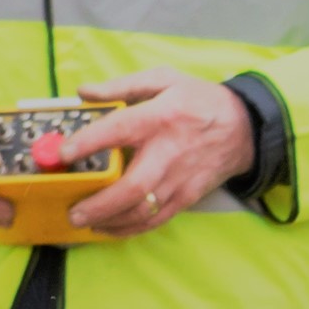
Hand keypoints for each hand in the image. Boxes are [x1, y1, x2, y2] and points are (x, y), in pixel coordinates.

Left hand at [49, 70, 258, 235]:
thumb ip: (122, 86)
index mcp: (160, 117)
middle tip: (73, 211)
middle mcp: (168, 152)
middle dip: (99, 204)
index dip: (89, 142)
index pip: (119, 130)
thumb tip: (84, 91)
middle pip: (132, 187)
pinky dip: (130, 229)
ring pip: (142, 210)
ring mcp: (179, 180)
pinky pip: (156, 219)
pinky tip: (110, 228)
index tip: (64, 153)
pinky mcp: (186, 197)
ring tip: (85, 222)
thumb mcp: (164, 79)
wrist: (244, 128)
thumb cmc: (199, 101)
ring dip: (111, 221)